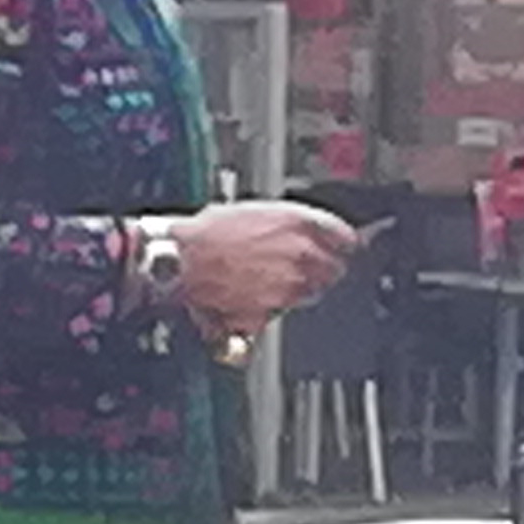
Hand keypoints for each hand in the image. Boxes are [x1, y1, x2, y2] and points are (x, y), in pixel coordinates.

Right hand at [171, 201, 358, 339]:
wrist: (179, 262)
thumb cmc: (206, 233)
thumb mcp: (253, 212)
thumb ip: (288, 224)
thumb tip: (303, 233)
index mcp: (300, 222)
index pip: (344, 237)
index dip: (344, 243)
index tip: (344, 248)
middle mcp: (302, 253)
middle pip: (334, 269)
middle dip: (324, 269)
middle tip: (303, 268)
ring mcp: (291, 285)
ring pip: (312, 292)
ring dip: (299, 289)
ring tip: (270, 280)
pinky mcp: (275, 310)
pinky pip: (286, 310)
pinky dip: (276, 305)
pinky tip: (256, 294)